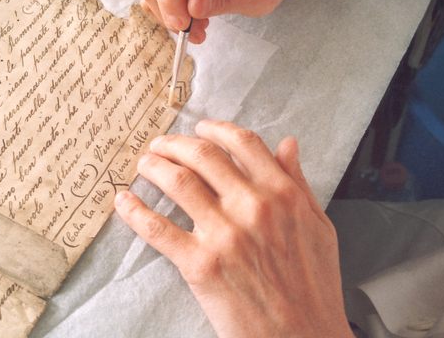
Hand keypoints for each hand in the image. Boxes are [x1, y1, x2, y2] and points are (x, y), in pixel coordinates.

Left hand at [115, 120, 352, 337]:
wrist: (303, 337)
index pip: (243, 143)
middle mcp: (253, 207)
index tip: (201, 127)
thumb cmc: (313, 287)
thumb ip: (299, 182)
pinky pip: (158, 228)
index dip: (216, 129)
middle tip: (162, 145)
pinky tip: (124, 201)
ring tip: (145, 164)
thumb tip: (287, 145)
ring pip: (178, 182)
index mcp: (283, 194)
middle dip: (176, 143)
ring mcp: (225, 235)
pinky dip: (135, 211)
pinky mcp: (200, 265)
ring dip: (154, 166)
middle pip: (203, 155)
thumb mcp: (319, 226)